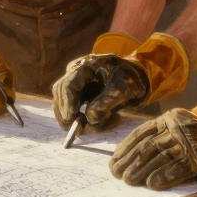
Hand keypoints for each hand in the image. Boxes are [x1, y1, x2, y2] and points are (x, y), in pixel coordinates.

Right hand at [52, 32, 191, 129]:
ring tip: (96, 126)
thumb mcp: (123, 90)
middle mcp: (76, 71)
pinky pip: (71, 107)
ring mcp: (75, 81)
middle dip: (67, 113)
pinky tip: (98, 123)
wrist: (135, 77)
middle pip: (61, 92)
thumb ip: (107, 102)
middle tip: (78, 130)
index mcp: (87, 65)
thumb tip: (89, 119)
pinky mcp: (77, 91)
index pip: (69, 84)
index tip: (72, 119)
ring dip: (74, 117)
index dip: (68, 103)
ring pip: (63, 101)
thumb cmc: (130, 79)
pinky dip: (81, 118)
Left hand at [109, 108, 196, 189]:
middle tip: (118, 175)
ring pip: (160, 158)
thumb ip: (163, 133)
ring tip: (130, 181)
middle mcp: (178, 128)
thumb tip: (134, 153)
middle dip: (130, 162)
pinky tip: (153, 184)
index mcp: (171, 118)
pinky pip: (180, 168)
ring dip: (142, 171)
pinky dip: (165, 176)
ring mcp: (190, 142)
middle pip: (148, 146)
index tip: (115, 161)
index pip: (142, 133)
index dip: (126, 148)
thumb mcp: (181, 125)